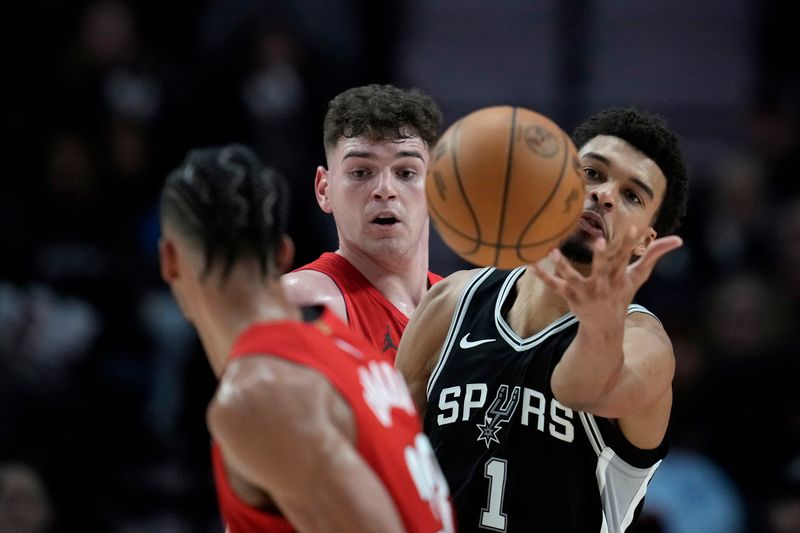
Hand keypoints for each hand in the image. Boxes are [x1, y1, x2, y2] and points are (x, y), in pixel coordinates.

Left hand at [531, 227, 681, 326]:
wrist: (606, 326)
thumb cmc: (622, 295)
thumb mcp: (639, 277)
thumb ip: (654, 255)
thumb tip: (678, 240)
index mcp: (619, 277)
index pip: (626, 258)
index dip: (630, 243)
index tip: (634, 227)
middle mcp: (602, 284)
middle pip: (601, 268)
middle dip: (599, 256)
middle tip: (597, 240)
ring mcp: (585, 291)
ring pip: (572, 277)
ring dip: (563, 265)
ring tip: (553, 252)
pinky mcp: (570, 296)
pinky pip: (553, 285)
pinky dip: (542, 275)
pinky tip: (530, 264)